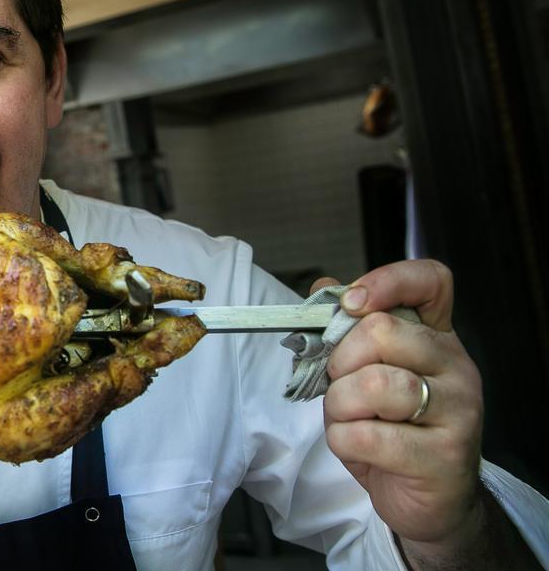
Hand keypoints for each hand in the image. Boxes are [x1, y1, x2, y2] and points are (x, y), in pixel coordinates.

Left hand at [316, 260, 487, 553]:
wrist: (430, 501)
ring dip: (339, 405)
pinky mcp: (443, 455)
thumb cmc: (391, 430)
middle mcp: (456, 366)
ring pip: (373, 384)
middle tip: (340, 386)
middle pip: (381, 331)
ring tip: (349, 420)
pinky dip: (343, 441)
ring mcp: (458, 410)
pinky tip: (358, 448)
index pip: (431, 281)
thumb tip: (324, 285)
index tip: (350, 303)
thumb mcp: (364, 374)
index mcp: (437, 337)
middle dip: (339, 361)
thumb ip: (347, 331)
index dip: (387, 280)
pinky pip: (367, 435)